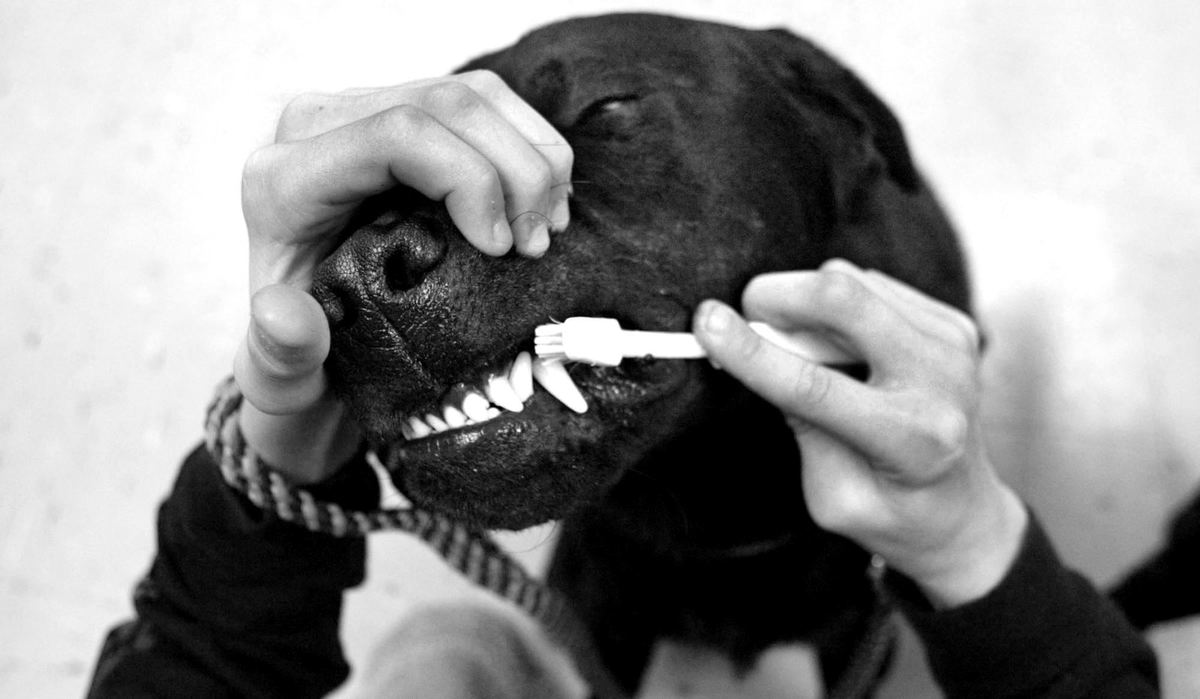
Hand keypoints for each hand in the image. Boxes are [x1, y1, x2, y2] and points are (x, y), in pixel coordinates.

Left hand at [233, 71, 573, 482]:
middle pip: (447, 104)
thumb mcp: (283, 380)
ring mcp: (363, 113)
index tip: (502, 248)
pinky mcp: (406, 115)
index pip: (396, 135)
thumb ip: (277, 356)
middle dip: (515, 172)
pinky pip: (485, 105)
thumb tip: (282, 311)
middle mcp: (317, 129)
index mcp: (283, 181)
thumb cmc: (304, 362)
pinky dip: (531, 150)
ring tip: (548, 229)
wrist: (311, 341)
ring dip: (534, 158)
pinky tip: (543, 207)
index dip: (469, 179)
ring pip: (475, 95)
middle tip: (538, 247)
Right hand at [693, 259, 1026, 607]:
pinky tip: (840, 347)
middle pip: (844, 300)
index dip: (751, 352)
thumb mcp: (832, 499)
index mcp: (913, 440)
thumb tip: (764, 351)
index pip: (815, 386)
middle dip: (776, 296)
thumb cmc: (890, 513)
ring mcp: (953, 343)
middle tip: (742, 315)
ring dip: (807, 307)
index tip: (705, 321)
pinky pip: (871, 286)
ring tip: (802, 351)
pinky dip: (837, 306)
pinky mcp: (951, 323)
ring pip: (852, 283)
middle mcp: (943, 380)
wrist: (963, 511)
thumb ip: (802, 427)